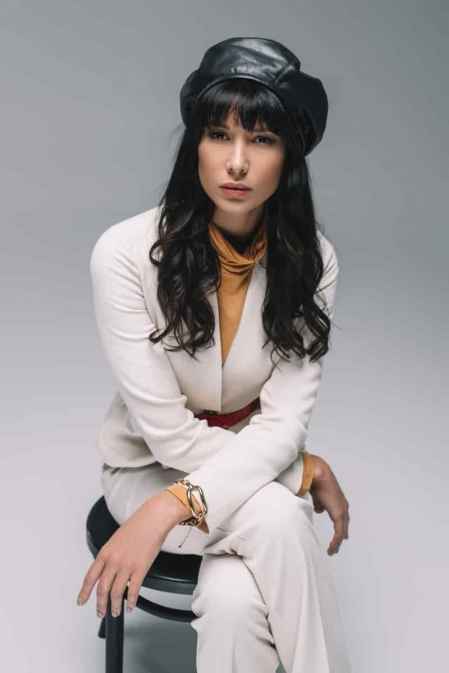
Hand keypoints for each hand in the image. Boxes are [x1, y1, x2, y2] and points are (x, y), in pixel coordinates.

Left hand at [76, 494, 177, 617]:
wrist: (152, 519)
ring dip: (115, 606)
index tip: (81, 601)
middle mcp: (113, 561)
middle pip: (102, 589)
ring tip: (116, 612)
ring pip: (116, 593)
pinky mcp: (140, 569)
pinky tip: (131, 605)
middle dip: (100, 604)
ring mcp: (126, 566)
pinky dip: (131, 601)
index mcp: (105, 553)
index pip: (90, 577)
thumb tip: (108, 570)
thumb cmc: (137, 526)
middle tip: (100, 612)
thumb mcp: (116, 540)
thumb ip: (110, 556)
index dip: (84, 592)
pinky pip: (133, 590)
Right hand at [308, 455, 349, 555]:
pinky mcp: (339, 514)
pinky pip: (339, 533)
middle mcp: (343, 507)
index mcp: (338, 502)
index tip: (342, 537)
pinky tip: (331, 547)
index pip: (342, 518)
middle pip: (343, 526)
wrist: (318, 475)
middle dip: (340, 536)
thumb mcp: (318, 496)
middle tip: (336, 547)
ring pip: (342, 531)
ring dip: (337, 542)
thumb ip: (320, 504)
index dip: (341, 528)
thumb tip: (319, 510)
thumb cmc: (317, 481)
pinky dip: (336, 542)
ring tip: (332, 551)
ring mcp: (342, 510)